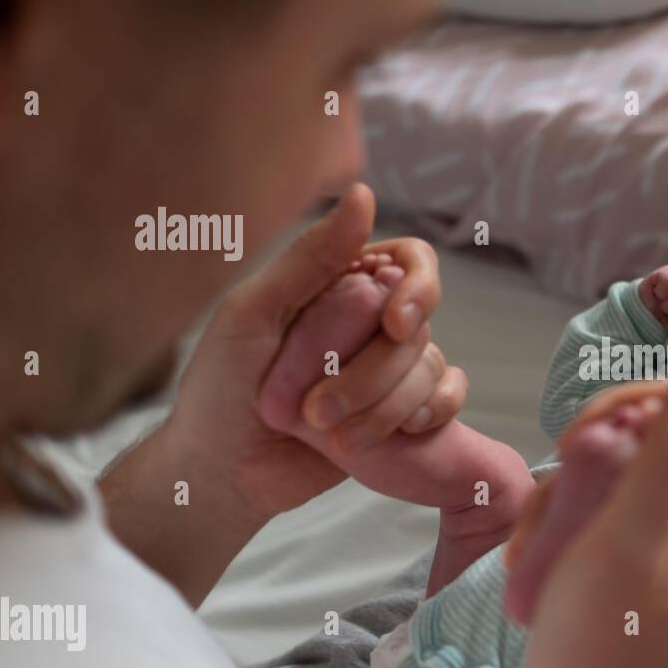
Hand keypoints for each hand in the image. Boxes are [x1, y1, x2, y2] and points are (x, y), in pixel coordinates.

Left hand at [165, 183, 464, 519]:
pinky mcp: (402, 412)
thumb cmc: (221, 388)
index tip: (396, 323)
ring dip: (384, 407)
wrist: (224, 473)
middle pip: (419, 323)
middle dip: (375, 372)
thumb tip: (364, 195)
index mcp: (339, 285)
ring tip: (331, 435)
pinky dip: (430, 413)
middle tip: (319, 409)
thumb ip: (309, 257)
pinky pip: (447, 398)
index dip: (418, 288)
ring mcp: (389, 368)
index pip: (409, 262)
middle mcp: (371, 321)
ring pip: (430, 367)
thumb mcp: (252, 314)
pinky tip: (400, 433)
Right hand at [519, 363, 667, 667]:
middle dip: (587, 475)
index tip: (572, 452)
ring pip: (633, 494)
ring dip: (578, 515)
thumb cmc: (605, 654)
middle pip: (651, 452)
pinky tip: (565, 582)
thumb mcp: (633, 539)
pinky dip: (591, 546)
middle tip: (549, 527)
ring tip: (547, 565)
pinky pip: (635, 538)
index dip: (616, 417)